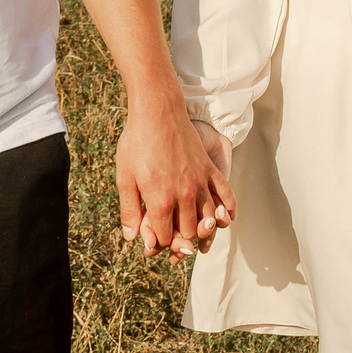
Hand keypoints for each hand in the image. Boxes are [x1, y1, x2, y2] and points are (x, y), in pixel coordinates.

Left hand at [115, 101, 235, 261]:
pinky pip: (225, 194)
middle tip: (172, 236)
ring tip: (194, 228)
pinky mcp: (209, 169)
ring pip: (208, 218)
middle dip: (180, 239)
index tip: (153, 238)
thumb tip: (131, 238)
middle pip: (188, 232)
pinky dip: (227, 208)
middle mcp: (184, 195)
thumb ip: (129, 210)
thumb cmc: (137, 142)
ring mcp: (200, 182)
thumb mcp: (124, 177)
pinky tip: (224, 216)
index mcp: (160, 200)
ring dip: (202, 228)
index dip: (158, 243)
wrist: (157, 110)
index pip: (165, 238)